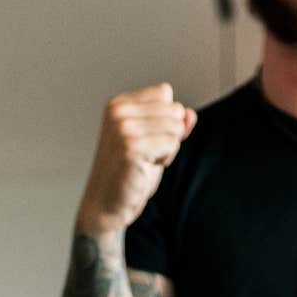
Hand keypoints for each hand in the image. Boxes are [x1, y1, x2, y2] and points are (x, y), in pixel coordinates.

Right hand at [74, 84, 195, 235]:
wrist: (106, 204)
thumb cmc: (128, 173)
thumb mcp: (154, 142)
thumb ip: (173, 124)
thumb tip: (190, 114)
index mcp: (118, 104)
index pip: (165, 93)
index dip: (165, 119)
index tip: (145, 140)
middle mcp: (118, 111)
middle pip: (174, 110)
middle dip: (169, 136)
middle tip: (144, 154)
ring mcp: (123, 127)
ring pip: (176, 127)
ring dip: (167, 149)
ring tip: (143, 161)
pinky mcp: (131, 146)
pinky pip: (172, 143)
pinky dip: (165, 159)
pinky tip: (144, 167)